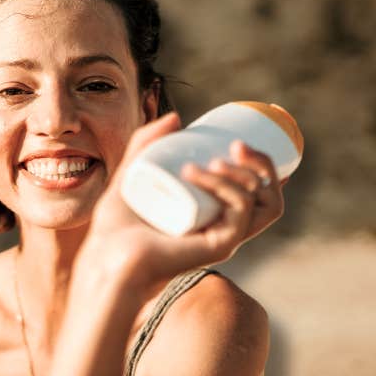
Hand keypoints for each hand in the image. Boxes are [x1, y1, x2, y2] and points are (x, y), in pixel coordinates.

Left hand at [84, 112, 285, 287]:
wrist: (106, 257)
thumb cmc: (115, 228)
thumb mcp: (131, 175)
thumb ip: (145, 145)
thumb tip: (176, 118)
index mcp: (214, 219)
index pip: (258, 195)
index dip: (267, 169)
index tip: (248, 143)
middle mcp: (225, 231)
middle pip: (269, 196)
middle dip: (262, 164)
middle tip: (236, 145)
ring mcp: (225, 240)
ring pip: (264, 203)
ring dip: (245, 174)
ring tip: (212, 162)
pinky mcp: (220, 246)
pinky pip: (241, 211)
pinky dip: (227, 186)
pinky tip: (201, 173)